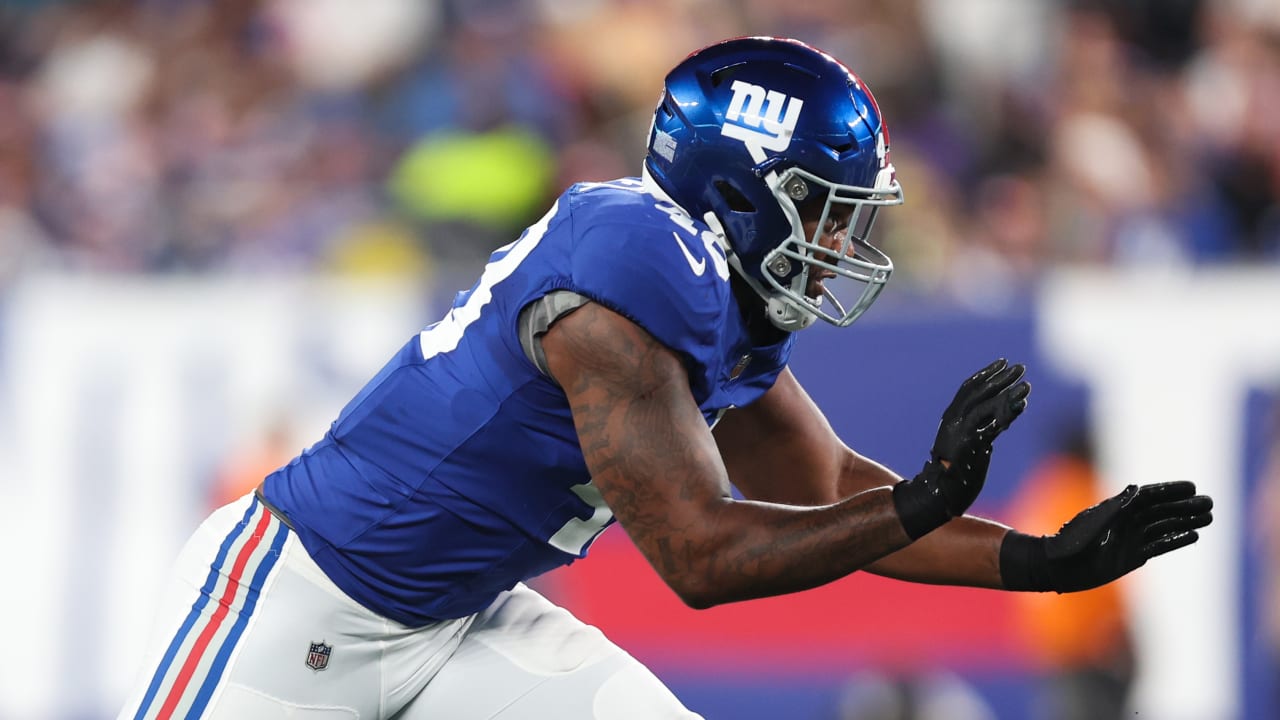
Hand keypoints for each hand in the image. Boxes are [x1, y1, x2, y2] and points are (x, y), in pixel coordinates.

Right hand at [893, 359, 1031, 538]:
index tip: (1003, 363)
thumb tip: (1003, 417)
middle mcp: (953, 420)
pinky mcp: (970, 445)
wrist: (940, 493)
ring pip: (984, 404)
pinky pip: (991, 425)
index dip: (986, 374)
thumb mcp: (970, 443)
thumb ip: (983, 428)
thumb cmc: (956, 472)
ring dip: (1007, 393)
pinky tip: (1021, 405)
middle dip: (1000, 378)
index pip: (968, 388)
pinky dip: (1007, 415)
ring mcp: (960, 432)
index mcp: (951, 417)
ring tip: (1026, 384)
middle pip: (978, 392)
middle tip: (1020, 367)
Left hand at [1001, 481, 1213, 592]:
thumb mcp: (1093, 524)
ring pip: (1164, 527)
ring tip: (1208, 517)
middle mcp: (1126, 521)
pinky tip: (1194, 536)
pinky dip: (1176, 540)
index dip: (1171, 491)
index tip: (1192, 487)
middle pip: (1162, 510)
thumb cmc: (1071, 544)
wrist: (1059, 568)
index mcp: (1117, 508)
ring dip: (1185, 522)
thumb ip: (1115, 509)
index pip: (1150, 496)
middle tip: (1210, 502)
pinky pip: (1159, 546)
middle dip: (1185, 506)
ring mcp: (1130, 538)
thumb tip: (1136, 489)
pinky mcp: (1133, 556)